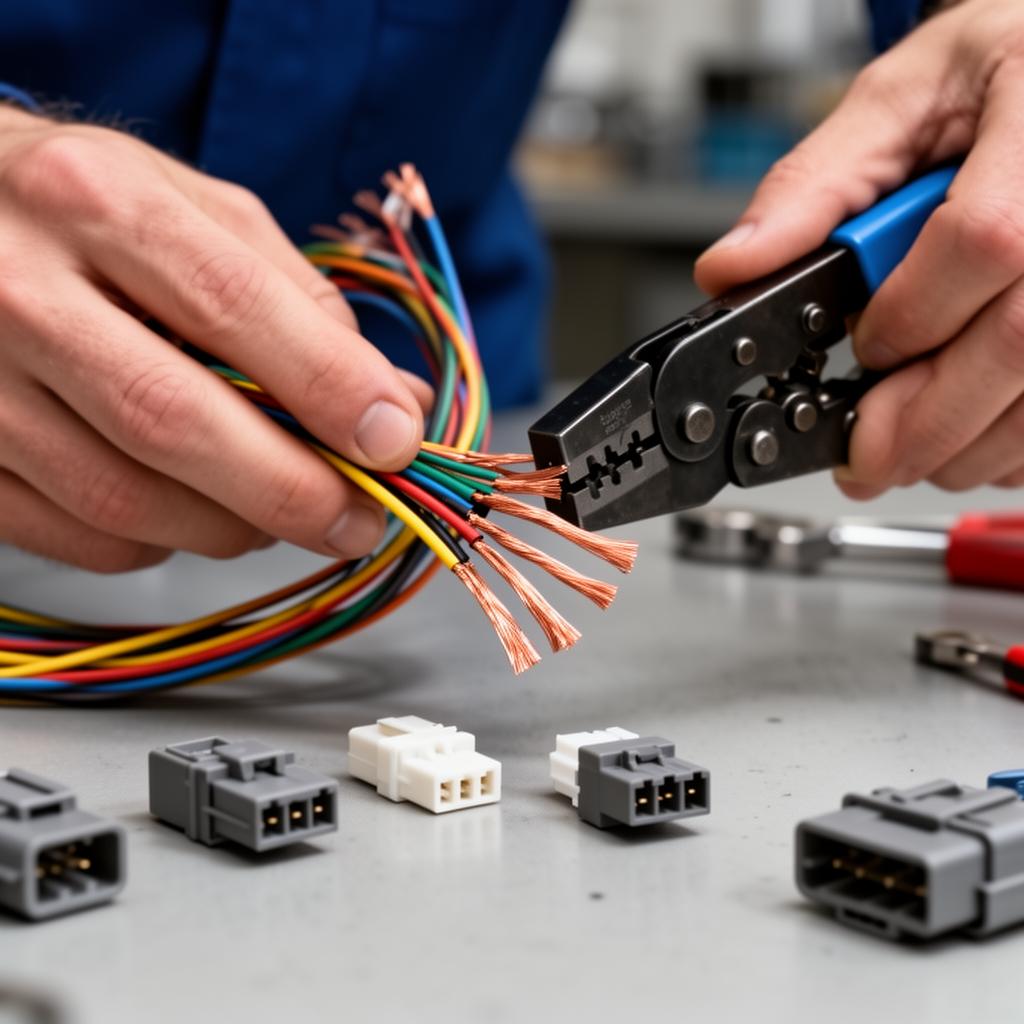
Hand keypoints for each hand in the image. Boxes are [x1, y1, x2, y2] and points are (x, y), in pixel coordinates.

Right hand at [0, 106, 428, 570]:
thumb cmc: (84, 213)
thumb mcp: (194, 210)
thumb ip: (298, 300)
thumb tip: (393, 404)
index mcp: (95, 200)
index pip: (232, 304)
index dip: (328, 385)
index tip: (396, 441)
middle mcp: (16, 287)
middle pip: (172, 419)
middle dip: (293, 490)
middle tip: (360, 520)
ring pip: (124, 499)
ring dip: (233, 527)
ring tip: (283, 510)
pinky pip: (80, 537)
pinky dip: (161, 540)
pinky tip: (193, 508)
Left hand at [694, 0, 1023, 499]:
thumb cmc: (996, 76)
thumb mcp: (898, 101)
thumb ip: (814, 187)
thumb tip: (735, 269)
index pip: (984, 243)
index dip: (910, 315)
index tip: (863, 347)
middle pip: (1019, 342)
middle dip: (922, 421)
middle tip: (863, 455)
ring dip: (962, 447)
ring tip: (904, 449)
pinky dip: (1005, 445)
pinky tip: (964, 432)